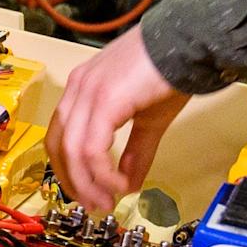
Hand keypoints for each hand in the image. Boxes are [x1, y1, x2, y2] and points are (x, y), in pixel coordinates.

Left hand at [49, 29, 189, 215]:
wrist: (188, 42)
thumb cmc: (170, 72)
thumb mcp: (148, 119)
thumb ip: (135, 152)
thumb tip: (127, 183)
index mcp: (83, 88)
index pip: (59, 135)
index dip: (68, 169)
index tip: (86, 193)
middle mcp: (78, 88)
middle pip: (58, 145)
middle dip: (73, 181)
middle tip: (93, 204)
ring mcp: (88, 92)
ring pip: (71, 149)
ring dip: (87, 182)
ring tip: (105, 200)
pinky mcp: (105, 99)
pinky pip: (92, 147)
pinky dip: (102, 171)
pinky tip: (118, 183)